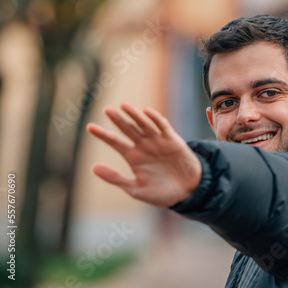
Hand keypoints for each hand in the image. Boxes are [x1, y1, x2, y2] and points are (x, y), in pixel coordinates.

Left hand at [86, 103, 201, 206]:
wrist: (187, 192)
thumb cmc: (161, 193)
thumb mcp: (136, 189)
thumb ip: (115, 178)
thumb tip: (93, 167)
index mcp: (133, 157)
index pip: (115, 142)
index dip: (103, 134)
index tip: (89, 127)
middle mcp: (143, 146)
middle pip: (127, 129)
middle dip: (117, 119)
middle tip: (106, 110)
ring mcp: (157, 141)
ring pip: (143, 124)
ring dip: (134, 115)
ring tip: (124, 106)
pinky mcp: (172, 140)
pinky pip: (162, 127)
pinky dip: (155, 119)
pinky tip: (147, 112)